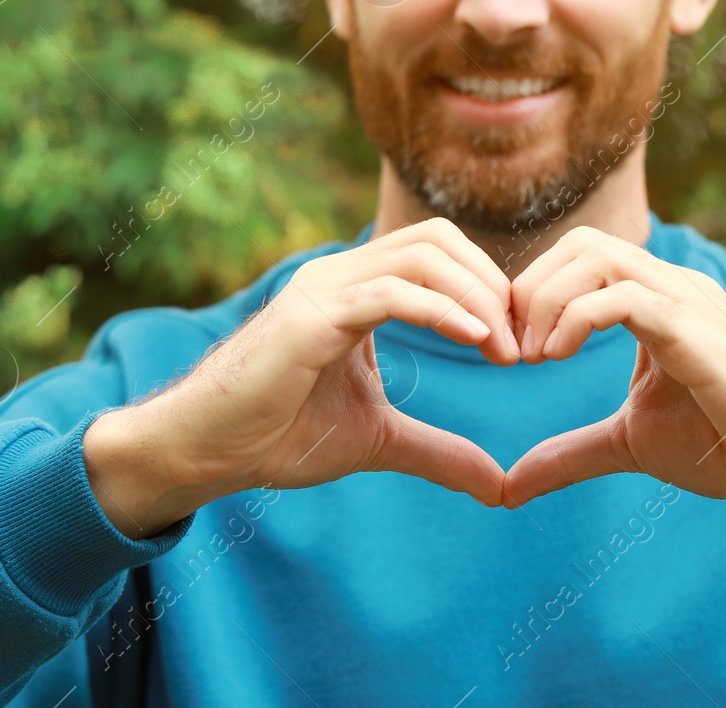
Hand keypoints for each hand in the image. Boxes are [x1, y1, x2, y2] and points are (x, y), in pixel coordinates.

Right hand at [85, 217, 520, 538]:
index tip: (519, 343)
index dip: (489, 287)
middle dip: (491, 283)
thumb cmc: (276, 435)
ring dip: (474, 296)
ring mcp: (323, 288)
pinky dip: (439, 308)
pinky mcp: (309, 316)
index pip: (439, 252)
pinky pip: (388, 292)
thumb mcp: (377, 441)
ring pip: (419, 255)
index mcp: (357, 290)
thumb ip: (437, 451)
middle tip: (521, 346)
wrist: (205, 451)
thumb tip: (498, 485)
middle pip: (438, 238)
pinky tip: (472, 337)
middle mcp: (340, 275)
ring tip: (502, 350)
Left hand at [501, 225, 725, 568]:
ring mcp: (687, 301)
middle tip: (512, 351)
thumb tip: (509, 487)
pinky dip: (574, 318)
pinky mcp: (695, 330)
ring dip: (546, 300)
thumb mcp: (630, 444)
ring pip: (597, 256)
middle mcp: (673, 286)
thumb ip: (571, 453)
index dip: (533, 292)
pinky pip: (622, 296)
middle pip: (583, 242)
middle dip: (531, 288)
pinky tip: (555, 357)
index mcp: (658, 300)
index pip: (581, 255)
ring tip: (532, 357)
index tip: (510, 351)